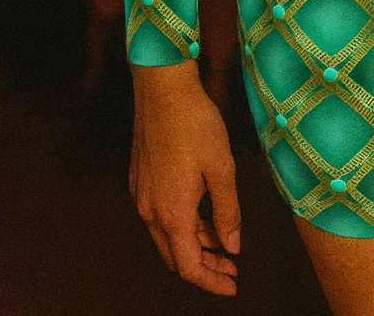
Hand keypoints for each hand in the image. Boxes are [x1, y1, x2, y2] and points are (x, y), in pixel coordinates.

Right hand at [129, 61, 240, 295]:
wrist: (163, 89)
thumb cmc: (195, 124)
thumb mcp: (222, 169)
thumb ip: (228, 212)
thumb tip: (232, 246)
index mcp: (171, 213)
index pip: (189, 266)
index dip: (212, 281)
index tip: (233, 284)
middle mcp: (150, 211)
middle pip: (176, 257)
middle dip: (204, 266)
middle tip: (231, 267)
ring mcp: (141, 195)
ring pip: (168, 236)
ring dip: (194, 244)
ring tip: (224, 240)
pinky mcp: (140, 179)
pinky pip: (160, 215)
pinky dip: (183, 224)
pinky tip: (204, 213)